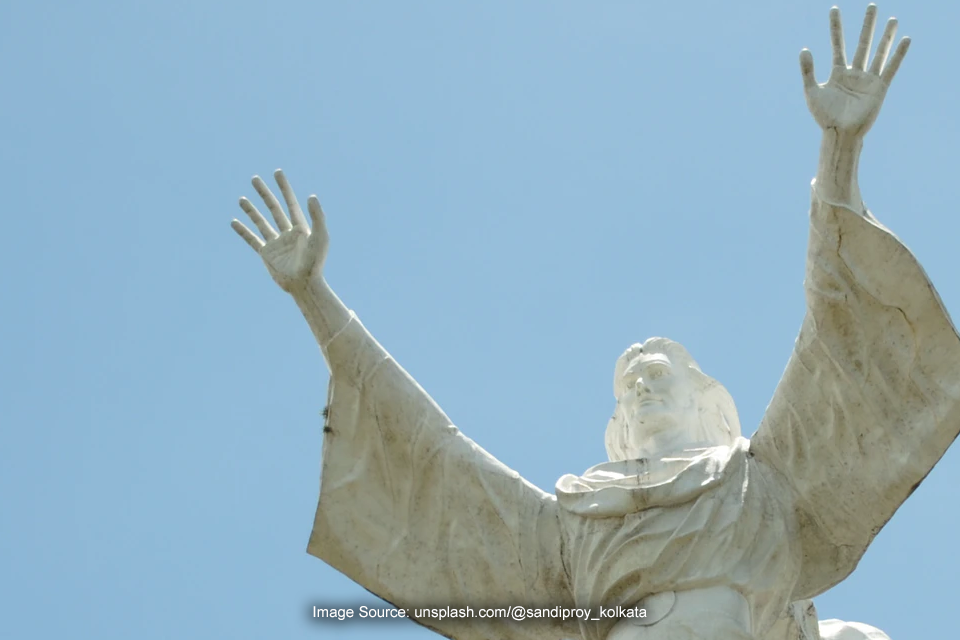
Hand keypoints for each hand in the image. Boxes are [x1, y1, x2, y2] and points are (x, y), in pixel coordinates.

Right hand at [231, 170, 328, 293]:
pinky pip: (252, 239)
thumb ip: (317, 216)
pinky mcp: (266, 254)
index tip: (277, 172)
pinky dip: (243, 231)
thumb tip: (311, 195)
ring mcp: (276, 243)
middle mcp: (287, 233)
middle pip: (273, 208)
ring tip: (241, 198)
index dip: (284, 187)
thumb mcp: (320, 237)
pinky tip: (234, 222)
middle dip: (264, 193)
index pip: (290, 202)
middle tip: (254, 179)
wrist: (304, 284)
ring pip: (261, 222)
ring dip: (251, 210)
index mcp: (300, 227)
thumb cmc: (315, 262)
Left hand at [800, 5, 909, 136]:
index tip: (834, 9)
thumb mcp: (812, 91)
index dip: (836, 27)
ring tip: (893, 19)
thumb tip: (804, 49)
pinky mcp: (879, 87)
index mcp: (838, 72)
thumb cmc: (825, 116)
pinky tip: (905, 40)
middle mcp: (854, 72)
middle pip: (862, 43)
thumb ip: (808, 70)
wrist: (840, 133)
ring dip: (886, 36)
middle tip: (872, 6)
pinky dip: (898, 54)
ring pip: (878, 52)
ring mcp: (868, 79)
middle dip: (867, 25)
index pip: (838, 44)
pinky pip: (891, 68)